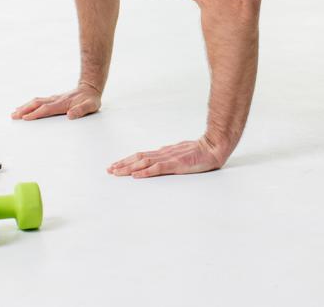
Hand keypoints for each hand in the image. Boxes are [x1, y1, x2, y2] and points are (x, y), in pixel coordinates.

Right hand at [11, 82, 101, 120]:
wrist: (90, 88)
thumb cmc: (90, 100)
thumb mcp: (90, 106)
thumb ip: (81, 110)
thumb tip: (70, 115)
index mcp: (63, 103)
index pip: (47, 109)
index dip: (36, 113)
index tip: (25, 118)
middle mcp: (56, 100)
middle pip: (37, 104)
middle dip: (25, 110)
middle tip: (14, 116)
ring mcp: (54, 98)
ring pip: (36, 101)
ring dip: (25, 106)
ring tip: (14, 112)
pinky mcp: (53, 99)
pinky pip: (39, 101)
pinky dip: (30, 104)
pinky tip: (24, 107)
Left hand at [107, 136, 225, 178]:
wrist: (213, 148)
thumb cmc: (199, 151)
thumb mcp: (180, 153)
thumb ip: (168, 156)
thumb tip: (157, 158)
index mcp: (163, 152)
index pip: (141, 156)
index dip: (127, 160)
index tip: (115, 165)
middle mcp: (163, 154)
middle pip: (138, 158)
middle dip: (123, 164)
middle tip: (109, 170)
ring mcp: (169, 159)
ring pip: (144, 163)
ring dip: (129, 168)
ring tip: (117, 172)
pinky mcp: (176, 165)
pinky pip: (158, 168)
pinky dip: (145, 172)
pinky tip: (137, 175)